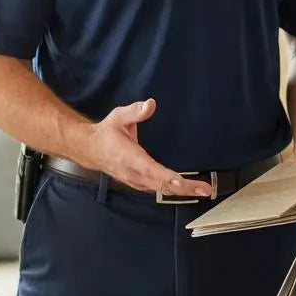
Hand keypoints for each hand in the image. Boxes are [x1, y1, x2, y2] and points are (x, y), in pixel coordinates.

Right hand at [83, 99, 212, 197]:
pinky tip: (189, 189)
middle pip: (160, 185)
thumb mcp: (117, 116)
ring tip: (202, 191)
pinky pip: (158, 189)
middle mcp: (133, 173)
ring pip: (161, 189)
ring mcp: (136, 181)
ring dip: (182, 191)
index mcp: (129, 157)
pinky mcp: (139, 183)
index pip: (149, 169)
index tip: (181, 181)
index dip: (165, 177)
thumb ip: (134, 111)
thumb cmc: (106, 133)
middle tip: (204, 189)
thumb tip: (150, 104)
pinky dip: (174, 190)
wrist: (91, 149)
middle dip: (184, 188)